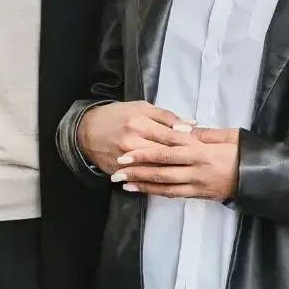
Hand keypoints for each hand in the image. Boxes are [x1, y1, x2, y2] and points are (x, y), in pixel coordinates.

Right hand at [77, 100, 192, 176]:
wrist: (86, 131)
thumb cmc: (117, 115)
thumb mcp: (140, 108)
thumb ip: (167, 117)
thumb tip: (192, 124)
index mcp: (139, 123)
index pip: (171, 136)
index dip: (189, 142)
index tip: (203, 146)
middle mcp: (132, 142)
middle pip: (165, 155)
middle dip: (185, 159)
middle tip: (202, 162)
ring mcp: (125, 160)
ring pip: (155, 169)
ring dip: (173, 171)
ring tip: (189, 172)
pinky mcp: (119, 172)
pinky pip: (141, 178)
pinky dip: (156, 180)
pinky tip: (170, 181)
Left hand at [111, 127, 241, 200]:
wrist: (262, 178)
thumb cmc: (246, 152)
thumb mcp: (229, 135)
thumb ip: (204, 133)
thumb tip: (181, 129)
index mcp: (203, 150)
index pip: (169, 148)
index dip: (147, 150)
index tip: (128, 151)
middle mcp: (197, 168)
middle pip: (162, 167)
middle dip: (138, 168)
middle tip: (117, 169)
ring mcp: (198, 184)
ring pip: (165, 184)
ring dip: (142, 183)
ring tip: (123, 182)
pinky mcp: (200, 195)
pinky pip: (174, 194)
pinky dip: (156, 192)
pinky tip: (143, 190)